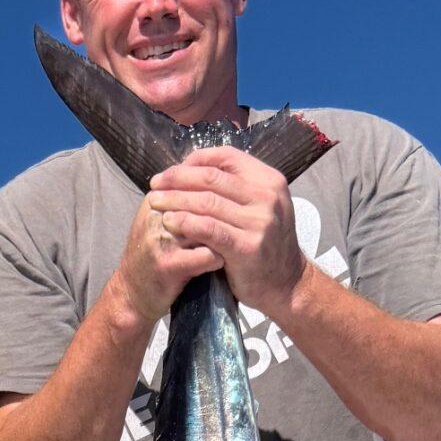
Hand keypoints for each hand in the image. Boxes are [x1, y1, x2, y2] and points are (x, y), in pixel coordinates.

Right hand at [109, 191, 222, 330]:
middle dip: (228, 210)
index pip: (195, 183)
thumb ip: (181, 203)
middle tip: (244, 221)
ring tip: (236, 241)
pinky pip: (206, 255)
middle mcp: (157, 216)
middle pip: (203, 201)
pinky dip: (218, 259)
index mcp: (156, 200)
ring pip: (207, 226)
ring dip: (226, 234)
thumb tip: (218, 182)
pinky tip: (224, 263)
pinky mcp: (168, 265)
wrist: (131, 294)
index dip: (220, 190)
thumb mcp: (160, 222)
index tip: (236, 203)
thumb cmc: (153, 256)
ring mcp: (162, 240)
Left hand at [148, 148, 303, 321]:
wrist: (285, 284)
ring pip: (208, 202)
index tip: (171, 171)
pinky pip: (210, 229)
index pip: (226, 157)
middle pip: (213, 177)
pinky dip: (186, 223)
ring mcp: (260, 222)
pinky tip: (169, 222)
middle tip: (155, 184)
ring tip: (155, 202)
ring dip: (176, 200)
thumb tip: (194, 167)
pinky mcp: (248, 246)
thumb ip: (235, 187)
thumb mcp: (259, 206)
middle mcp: (268, 196)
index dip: (194, 160)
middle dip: (178, 178)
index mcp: (269, 180)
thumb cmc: (263, 244)